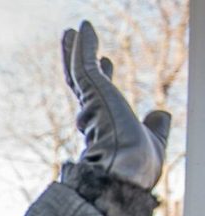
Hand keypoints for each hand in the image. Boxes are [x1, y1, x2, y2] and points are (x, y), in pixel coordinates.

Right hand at [61, 21, 169, 189]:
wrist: (123, 172)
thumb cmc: (138, 167)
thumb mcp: (154, 142)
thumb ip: (156, 127)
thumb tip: (161, 113)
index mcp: (106, 129)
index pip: (101, 99)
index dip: (104, 78)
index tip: (107, 61)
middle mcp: (94, 117)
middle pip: (84, 84)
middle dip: (80, 63)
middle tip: (77, 43)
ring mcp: (92, 105)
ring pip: (79, 73)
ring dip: (74, 50)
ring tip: (70, 32)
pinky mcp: (93, 92)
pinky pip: (85, 65)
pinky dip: (83, 46)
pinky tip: (81, 28)